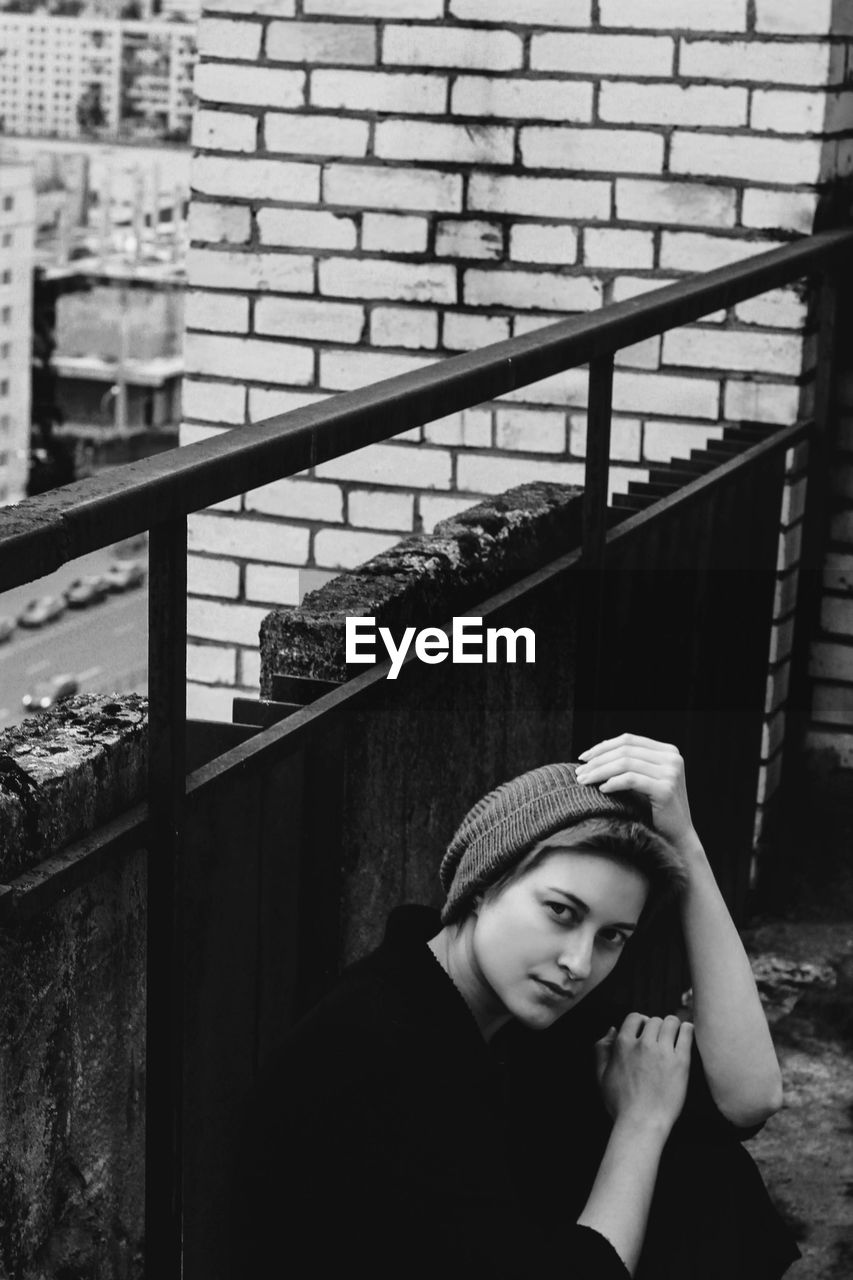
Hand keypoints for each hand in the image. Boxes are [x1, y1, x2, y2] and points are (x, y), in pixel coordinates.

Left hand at [576, 732, 696, 849]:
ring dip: (600, 771)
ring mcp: (671, 773)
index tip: (583, 757)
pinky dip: (613, 783)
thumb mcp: (643, 780)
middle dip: (598, 760)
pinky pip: (631, 780)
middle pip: (625, 750)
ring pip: (625, 763)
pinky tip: (601, 790)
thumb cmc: (654, 810)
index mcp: (668, 751)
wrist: (677, 838)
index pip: (628, 740)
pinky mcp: (666, 789)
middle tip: (579, 773)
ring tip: (584, 781)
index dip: (603, 746)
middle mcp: (673, 758)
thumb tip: (592, 754)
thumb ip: (628, 764)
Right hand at [595, 1012, 692, 1132]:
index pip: (635, 1017)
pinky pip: (687, 1033)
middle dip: (657, 1027)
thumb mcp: (601, 1075)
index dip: (641, 1022)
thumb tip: (612, 1030)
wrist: (642, 1123)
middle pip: (654, 1020)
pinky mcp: (680, 1062)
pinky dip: (687, 1029)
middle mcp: (643, 1044)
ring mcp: (663, 1052)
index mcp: (623, 1044)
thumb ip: (602, 1049)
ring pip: (671, 1022)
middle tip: (661, 1038)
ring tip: (674, 1036)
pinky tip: (686, 1033)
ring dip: (672, 1026)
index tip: (645, 1031)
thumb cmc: (620, 1104)